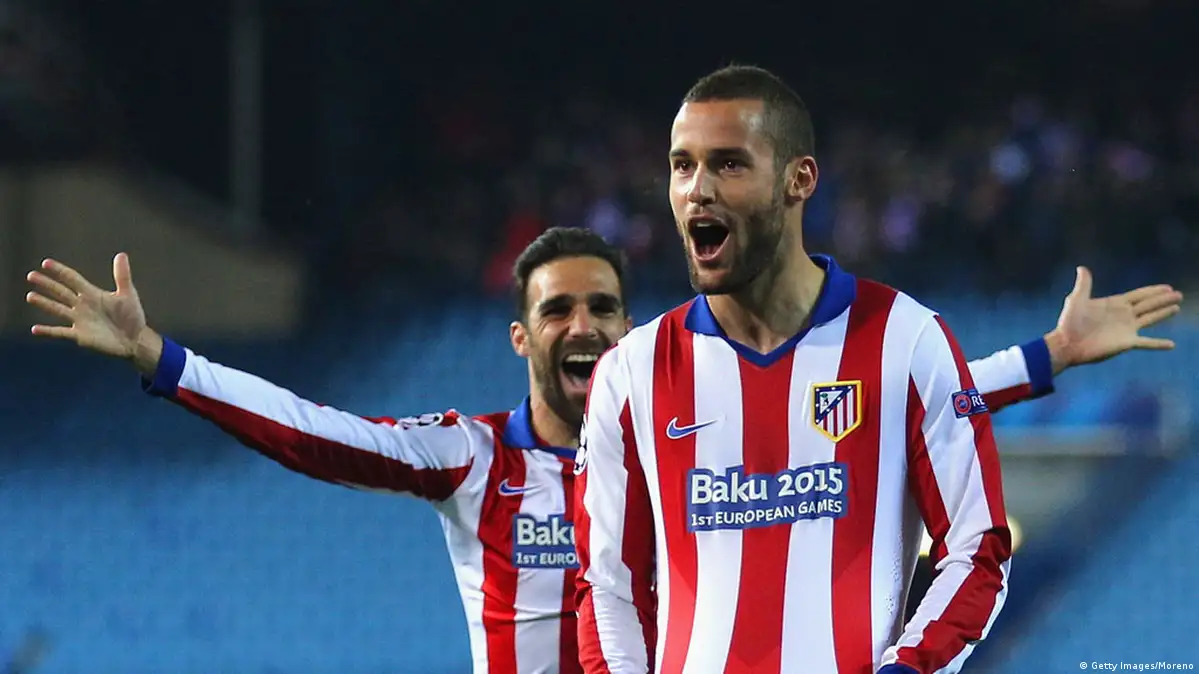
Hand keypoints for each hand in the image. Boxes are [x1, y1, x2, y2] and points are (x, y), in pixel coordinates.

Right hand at [25, 253, 161, 372]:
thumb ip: (122, 275)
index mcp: (92, 294)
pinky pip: (61, 332)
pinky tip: (34, 329)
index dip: (60, 271)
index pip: (72, 279)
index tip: (45, 263)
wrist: (134, 339)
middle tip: (31, 275)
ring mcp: (80, 320)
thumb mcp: (128, 294)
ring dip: (45, 303)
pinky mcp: (80, 335)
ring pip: (58, 309)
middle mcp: (82, 305)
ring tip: (30, 296)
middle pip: (61, 292)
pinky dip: (48, 331)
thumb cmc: (131, 316)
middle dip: (47, 284)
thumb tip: (121, 254)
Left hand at [1044, 266, 1182, 374]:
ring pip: (1150, 319)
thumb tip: (1082, 267)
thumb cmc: (1069, 322)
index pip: (1139, 295)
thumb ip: (1084, 284)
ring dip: (1163, 313)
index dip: (1152, 291)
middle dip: (1163, 299)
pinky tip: (1172, 345)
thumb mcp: (1076, 299)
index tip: (1167, 287)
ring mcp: (1127, 329)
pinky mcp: (1127, 343)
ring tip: (1177, 307)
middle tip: (1178, 294)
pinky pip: (1147, 343)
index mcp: (1115, 304)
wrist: (1067, 344)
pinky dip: (1159, 344)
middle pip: (1148, 305)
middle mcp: (1124, 315)